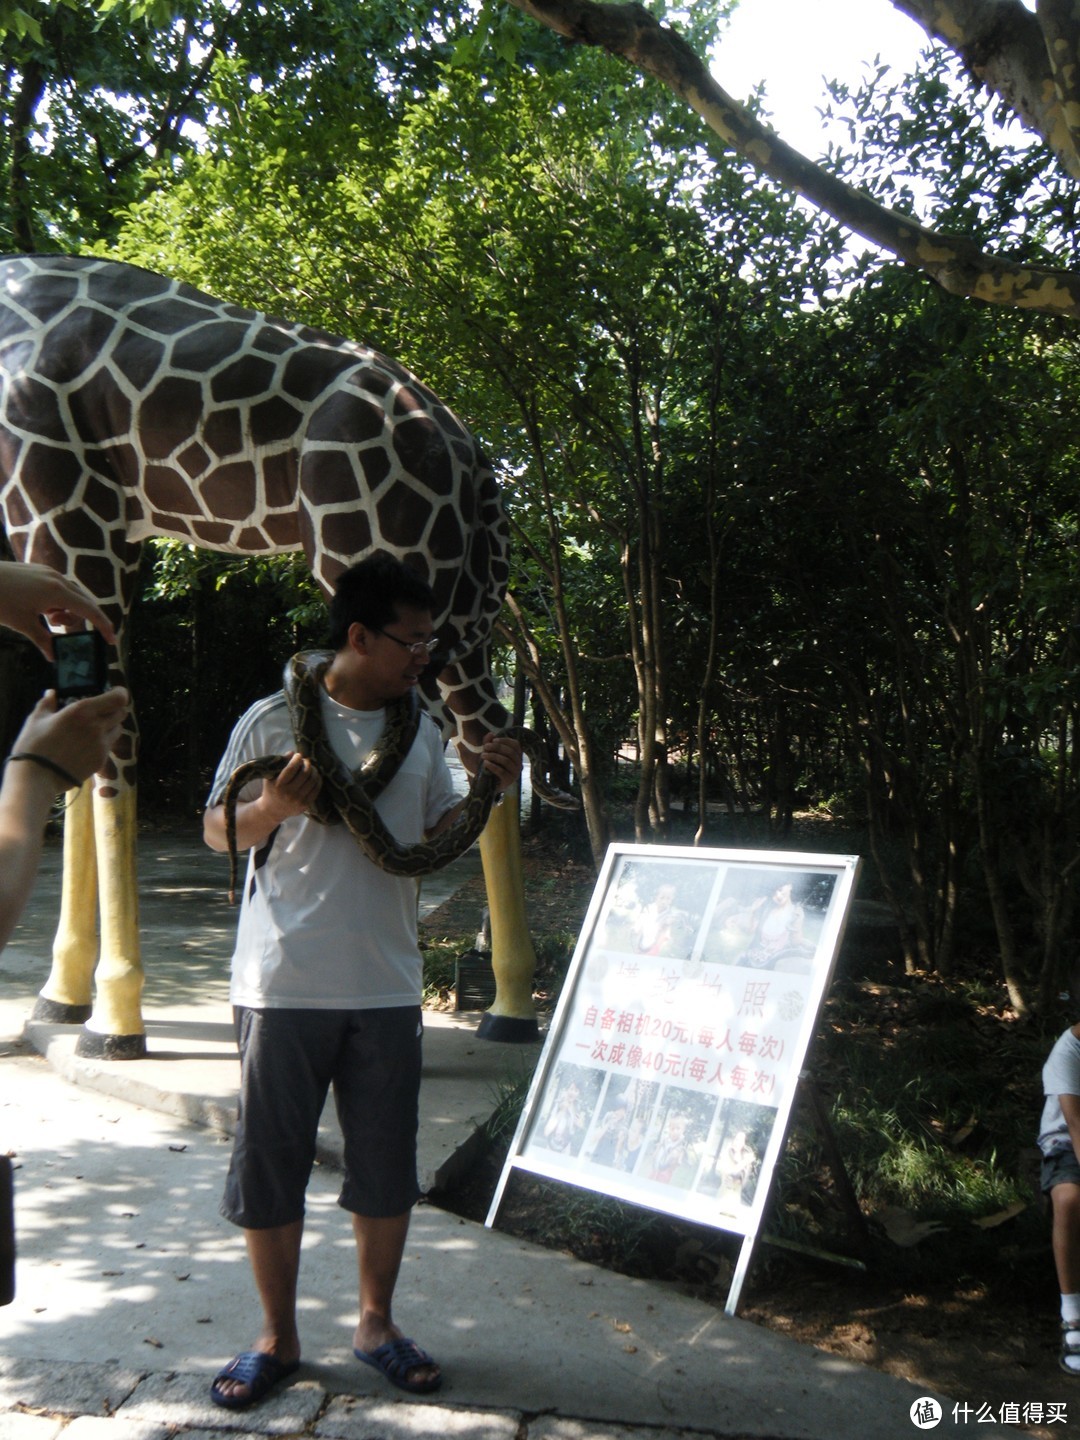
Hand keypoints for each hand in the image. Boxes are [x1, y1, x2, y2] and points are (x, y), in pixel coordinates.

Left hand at [0, 561, 115, 659]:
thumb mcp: (23, 624)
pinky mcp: (38, 571)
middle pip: (83, 602)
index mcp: (57, 592)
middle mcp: (57, 579)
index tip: (111, 640)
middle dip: (78, 620)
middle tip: (61, 631)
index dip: (103, 626)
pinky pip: (58, 588)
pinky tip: (40, 609)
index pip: (90, 610)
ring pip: (70, 595)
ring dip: (65, 611)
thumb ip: (43, 639)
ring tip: (47, 620)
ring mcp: (47, 573)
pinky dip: (56, 602)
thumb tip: (54, 656)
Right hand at [12, 687, 129, 786]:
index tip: (116, 692)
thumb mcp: (36, 720)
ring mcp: (101, 744)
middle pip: (120, 713)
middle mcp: (97, 726)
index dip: (120, 693)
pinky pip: (109, 746)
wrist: (36, 778)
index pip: (117, 698)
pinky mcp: (101, 760)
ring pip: (118, 730)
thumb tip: (51, 693)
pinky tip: (88, 745)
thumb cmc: (33, 745)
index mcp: (82, 711)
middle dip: (114, 709)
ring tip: (95, 728)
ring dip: (111, 726)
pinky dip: (104, 742)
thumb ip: (47, 703)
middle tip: (103, 710)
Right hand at [258, 752, 321, 821]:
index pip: (291, 768)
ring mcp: (298, 800)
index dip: (297, 759)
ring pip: (312, 780)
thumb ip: (280, 764)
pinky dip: (317, 780)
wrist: (272, 811)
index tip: (298, 755)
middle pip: (305, 773)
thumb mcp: (270, 777)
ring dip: (314, 770)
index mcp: (279, 785)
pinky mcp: (305, 805)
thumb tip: (292, 752)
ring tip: (311, 767)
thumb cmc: (271, 790)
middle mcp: (289, 793)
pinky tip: (315, 776)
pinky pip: (316, 789)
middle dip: (307, 763)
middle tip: (306, 761)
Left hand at [481, 734, 522, 792]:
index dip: (505, 740)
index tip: (494, 740)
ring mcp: (515, 773)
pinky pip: (502, 771)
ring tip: (482, 755)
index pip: (516, 745)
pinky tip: (485, 763)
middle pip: (510, 752)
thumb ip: (489, 743)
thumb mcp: (489, 753)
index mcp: (517, 756)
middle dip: (497, 748)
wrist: (488, 785)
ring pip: (506, 761)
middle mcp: (519, 764)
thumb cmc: (490, 766)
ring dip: (493, 756)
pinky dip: (492, 766)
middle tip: (485, 747)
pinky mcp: (509, 781)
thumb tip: (491, 733)